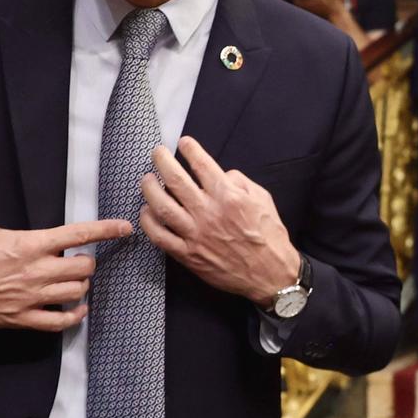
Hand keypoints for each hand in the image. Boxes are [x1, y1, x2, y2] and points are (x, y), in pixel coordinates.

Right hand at [0, 219, 134, 332]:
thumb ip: (16, 237)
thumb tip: (31, 242)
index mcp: (27, 244)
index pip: (78, 234)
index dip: (106, 230)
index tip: (124, 228)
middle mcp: (34, 271)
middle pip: (84, 267)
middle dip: (86, 262)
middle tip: (77, 261)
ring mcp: (29, 298)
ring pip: (77, 292)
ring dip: (80, 286)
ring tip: (71, 282)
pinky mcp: (20, 320)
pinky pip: (60, 322)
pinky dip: (74, 316)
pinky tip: (77, 310)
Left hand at [140, 138, 298, 304]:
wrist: (270, 274)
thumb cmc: (269, 236)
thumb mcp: (263, 200)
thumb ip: (240, 182)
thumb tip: (222, 174)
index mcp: (228, 196)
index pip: (202, 165)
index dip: (190, 149)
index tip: (183, 143)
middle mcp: (208, 212)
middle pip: (175, 180)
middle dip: (162, 161)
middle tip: (157, 153)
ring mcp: (195, 234)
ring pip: (161, 206)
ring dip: (149, 189)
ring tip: (147, 180)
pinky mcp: (188, 254)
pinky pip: (160, 236)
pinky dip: (149, 222)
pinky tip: (147, 212)